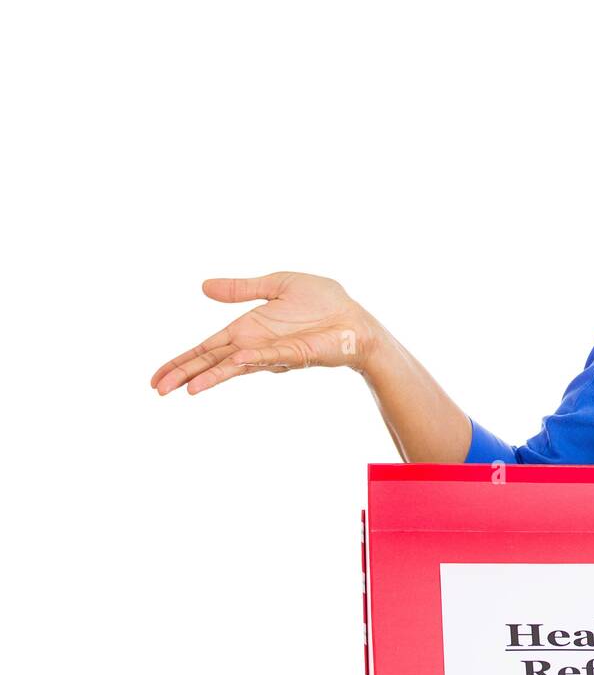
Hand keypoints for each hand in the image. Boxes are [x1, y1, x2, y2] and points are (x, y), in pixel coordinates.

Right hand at [151, 272, 379, 395]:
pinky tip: (231, 362)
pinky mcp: (294, 354)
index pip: (206, 349)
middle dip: (185, 374)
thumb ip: (241, 288)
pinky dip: (250, 359)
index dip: (182, 361)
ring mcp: (273, 353)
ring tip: (186, 389)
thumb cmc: (323, 302)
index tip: (158, 378)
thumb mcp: (277, 284)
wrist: (355, 317)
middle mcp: (254, 346)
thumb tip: (203, 286)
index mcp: (247, 330)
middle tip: (158, 390)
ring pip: (234, 367)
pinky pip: (268, 357)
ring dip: (211, 376)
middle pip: (212, 363)